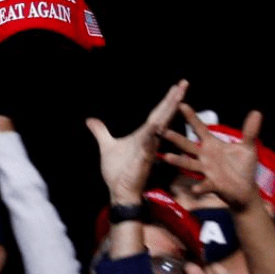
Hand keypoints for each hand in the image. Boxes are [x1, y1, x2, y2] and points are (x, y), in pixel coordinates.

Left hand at [87, 80, 188, 203]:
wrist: (119, 191)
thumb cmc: (118, 171)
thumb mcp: (107, 146)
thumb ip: (101, 132)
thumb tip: (90, 120)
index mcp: (144, 135)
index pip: (158, 114)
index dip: (167, 100)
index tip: (177, 86)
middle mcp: (150, 140)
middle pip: (164, 115)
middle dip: (174, 100)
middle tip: (184, 83)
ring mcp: (148, 149)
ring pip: (161, 128)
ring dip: (168, 113)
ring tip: (177, 98)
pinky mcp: (143, 161)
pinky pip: (148, 147)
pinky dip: (152, 137)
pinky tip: (156, 127)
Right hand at [163, 105, 261, 211]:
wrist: (246, 190)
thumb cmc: (243, 167)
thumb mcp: (248, 148)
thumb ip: (249, 132)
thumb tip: (257, 113)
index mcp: (212, 145)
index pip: (199, 128)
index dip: (191, 117)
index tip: (181, 104)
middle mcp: (205, 157)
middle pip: (188, 145)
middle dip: (176, 138)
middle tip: (164, 131)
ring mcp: (207, 171)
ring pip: (190, 164)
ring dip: (178, 160)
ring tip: (167, 157)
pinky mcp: (213, 184)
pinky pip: (204, 185)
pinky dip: (199, 187)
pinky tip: (195, 188)